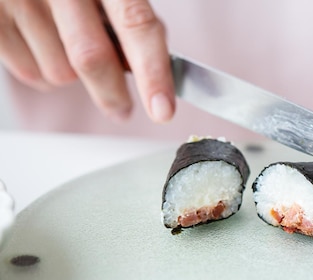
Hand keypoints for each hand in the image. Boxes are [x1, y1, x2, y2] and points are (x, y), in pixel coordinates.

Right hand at [0, 0, 174, 122]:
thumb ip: (131, 17)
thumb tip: (151, 68)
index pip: (136, 25)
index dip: (153, 72)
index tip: (163, 110)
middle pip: (92, 59)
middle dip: (113, 95)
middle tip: (123, 109)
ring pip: (60, 73)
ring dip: (74, 77)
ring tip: (67, 47)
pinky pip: (30, 73)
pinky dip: (44, 72)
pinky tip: (44, 45)